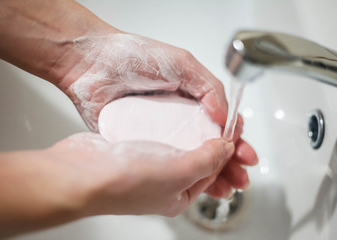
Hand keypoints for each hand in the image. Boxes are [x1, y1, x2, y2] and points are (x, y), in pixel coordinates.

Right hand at [49, 133, 234, 216]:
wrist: (80, 172)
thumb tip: (226, 149)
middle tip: (226, 124)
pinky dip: (168, 126)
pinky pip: (158, 135)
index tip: (234, 130)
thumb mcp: (179, 172)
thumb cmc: (123, 182)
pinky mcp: (132, 148)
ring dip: (191, 131)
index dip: (227, 151)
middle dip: (213, 142)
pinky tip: (173, 115)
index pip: (213, 171)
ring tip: (203, 117)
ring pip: (177, 144)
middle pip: (197, 157)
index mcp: (178, 194)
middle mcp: (164, 182)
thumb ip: (207, 160)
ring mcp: (147, 164)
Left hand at [61, 33, 257, 197]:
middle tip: (240, 178)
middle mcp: (177, 118)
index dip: (235, 141)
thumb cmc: (134, 56)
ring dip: (209, 174)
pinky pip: (163, 162)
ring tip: (225, 189)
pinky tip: (193, 186)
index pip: (220, 124)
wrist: (92, 64)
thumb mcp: (182, 64)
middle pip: (208, 146)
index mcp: (191, 99)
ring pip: (188, 158)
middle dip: (228, 164)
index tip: (244, 153)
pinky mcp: (140, 142)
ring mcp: (159, 133)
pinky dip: (178, 175)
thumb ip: (208, 88)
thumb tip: (226, 117)